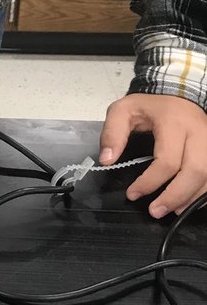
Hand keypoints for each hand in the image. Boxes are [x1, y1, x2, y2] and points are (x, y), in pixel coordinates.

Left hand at [99, 93, 206, 217]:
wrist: (180, 93)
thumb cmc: (151, 106)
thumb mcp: (124, 110)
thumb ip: (112, 133)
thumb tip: (106, 160)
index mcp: (174, 122)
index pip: (167, 160)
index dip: (150, 182)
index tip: (132, 194)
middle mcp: (199, 133)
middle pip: (195, 172)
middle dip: (176, 196)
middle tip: (156, 211)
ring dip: (191, 198)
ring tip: (171, 210)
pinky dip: (202, 193)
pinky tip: (188, 201)